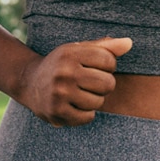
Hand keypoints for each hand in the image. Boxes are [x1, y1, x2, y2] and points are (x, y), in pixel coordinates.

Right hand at [17, 37, 131, 126]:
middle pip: (107, 83)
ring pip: (99, 102)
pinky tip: (76, 104)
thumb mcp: (80, 49)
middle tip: (91, 82)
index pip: (109, 61)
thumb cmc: (63, 64)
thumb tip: (129, 43)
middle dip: (104, 84)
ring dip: (95, 100)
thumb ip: (106, 46)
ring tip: (82, 93)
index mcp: (71, 53)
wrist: (29, 82)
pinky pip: (88, 117)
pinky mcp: (57, 112)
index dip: (108, 65)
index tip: (97, 67)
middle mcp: (64, 72)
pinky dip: (86, 113)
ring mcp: (59, 93)